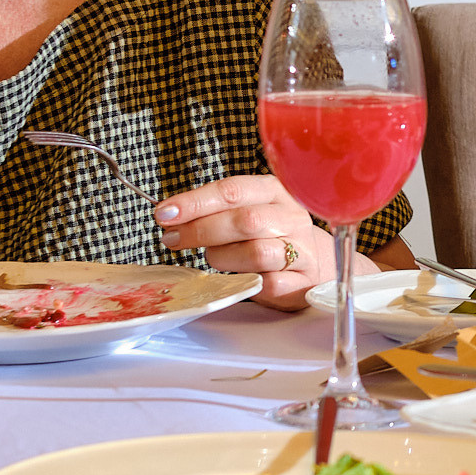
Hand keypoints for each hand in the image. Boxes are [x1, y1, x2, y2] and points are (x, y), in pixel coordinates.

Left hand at [156, 175, 335, 307]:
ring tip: (212, 258)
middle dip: (201, 230)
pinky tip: (238, 277)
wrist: (310, 264)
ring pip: (256, 252)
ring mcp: (302, 250)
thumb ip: (214, 210)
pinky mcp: (302, 281)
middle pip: (245, 220)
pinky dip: (245, 281)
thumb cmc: (267, 235)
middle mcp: (292, 217)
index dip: (196, 202)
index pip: (233, 191)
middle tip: (173, 239)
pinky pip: (266, 283)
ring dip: (223, 257)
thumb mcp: (245, 211)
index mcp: (275, 192)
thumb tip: (171, 215)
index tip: (165, 213)